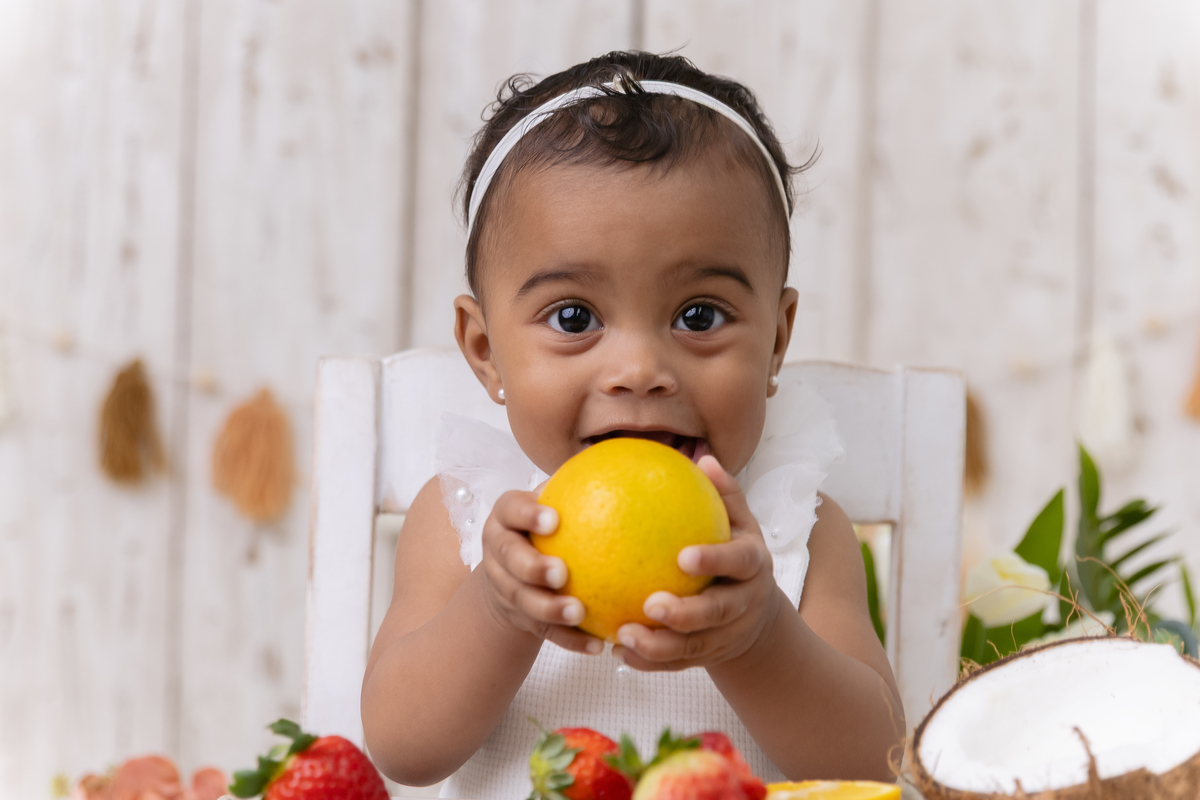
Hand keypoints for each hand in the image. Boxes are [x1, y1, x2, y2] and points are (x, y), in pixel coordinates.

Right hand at [477, 490, 604, 654]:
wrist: (513, 573)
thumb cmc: (548, 529)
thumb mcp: (557, 504)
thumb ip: (585, 486)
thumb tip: (641, 463)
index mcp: (507, 518)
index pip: (511, 509)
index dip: (527, 514)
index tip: (553, 519)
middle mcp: (498, 550)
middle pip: (507, 558)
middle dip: (531, 567)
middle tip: (561, 573)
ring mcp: (504, 586)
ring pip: (521, 600)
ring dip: (549, 608)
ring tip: (579, 612)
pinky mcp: (518, 617)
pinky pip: (543, 631)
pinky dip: (569, 639)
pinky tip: (597, 645)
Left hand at [612, 455, 783, 670]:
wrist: (757, 617)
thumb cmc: (737, 554)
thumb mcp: (741, 524)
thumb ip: (725, 495)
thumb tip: (704, 458)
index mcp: (753, 565)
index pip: (738, 562)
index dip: (714, 561)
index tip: (683, 556)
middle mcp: (745, 602)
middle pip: (717, 612)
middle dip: (685, 613)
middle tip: (650, 604)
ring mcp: (728, 634)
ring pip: (695, 646)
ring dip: (659, 645)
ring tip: (623, 635)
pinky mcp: (710, 657)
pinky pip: (678, 663)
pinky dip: (651, 662)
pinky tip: (619, 653)